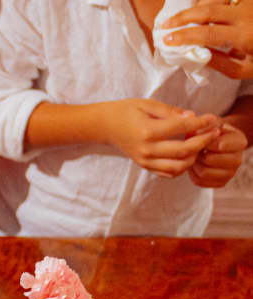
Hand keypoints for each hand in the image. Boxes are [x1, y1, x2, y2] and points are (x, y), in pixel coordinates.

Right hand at [94, 99, 220, 176]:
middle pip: (185, 150)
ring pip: (179, 166)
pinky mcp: (145, 166)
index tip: (213, 119)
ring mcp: (145, 160)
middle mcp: (147, 149)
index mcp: (148, 131)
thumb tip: (192, 117)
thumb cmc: (125, 111)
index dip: (202, 123)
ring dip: (195, 156)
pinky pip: (169, 173)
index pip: (183, 127)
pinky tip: (187, 155)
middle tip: (214, 132)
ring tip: (200, 144)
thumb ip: (171, 112)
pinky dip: (183, 167)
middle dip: (204, 141)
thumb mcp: (147, 104)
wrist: (104, 126)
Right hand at [165, 3, 252, 78]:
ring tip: (184, 17)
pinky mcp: (249, 1)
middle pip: (208, 9)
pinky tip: (201, 9)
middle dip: (183, 16)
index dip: (185, 35)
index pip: (208, 33)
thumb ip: (220, 63)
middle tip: (165, 24)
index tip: (167, 40)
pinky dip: (210, 2)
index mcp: (245, 36)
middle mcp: (248, 15)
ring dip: (197, 6)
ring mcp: (250, 4)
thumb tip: (195, 54)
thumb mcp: (244, 70)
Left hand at [191, 124, 248, 185]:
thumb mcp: (211, 124)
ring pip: (204, 173)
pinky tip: (195, 165)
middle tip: (196, 149)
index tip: (202, 139)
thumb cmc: (212, 131)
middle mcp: (238, 159)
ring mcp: (230, 173)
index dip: (205, 142)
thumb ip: (204, 126)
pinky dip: (193, 173)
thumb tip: (192, 133)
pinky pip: (199, 181)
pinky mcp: (220, 183)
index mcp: (239, 142)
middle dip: (198, 154)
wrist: (217, 143)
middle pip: (209, 160)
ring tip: (195, 156)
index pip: (220, 145)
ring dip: (194, 164)